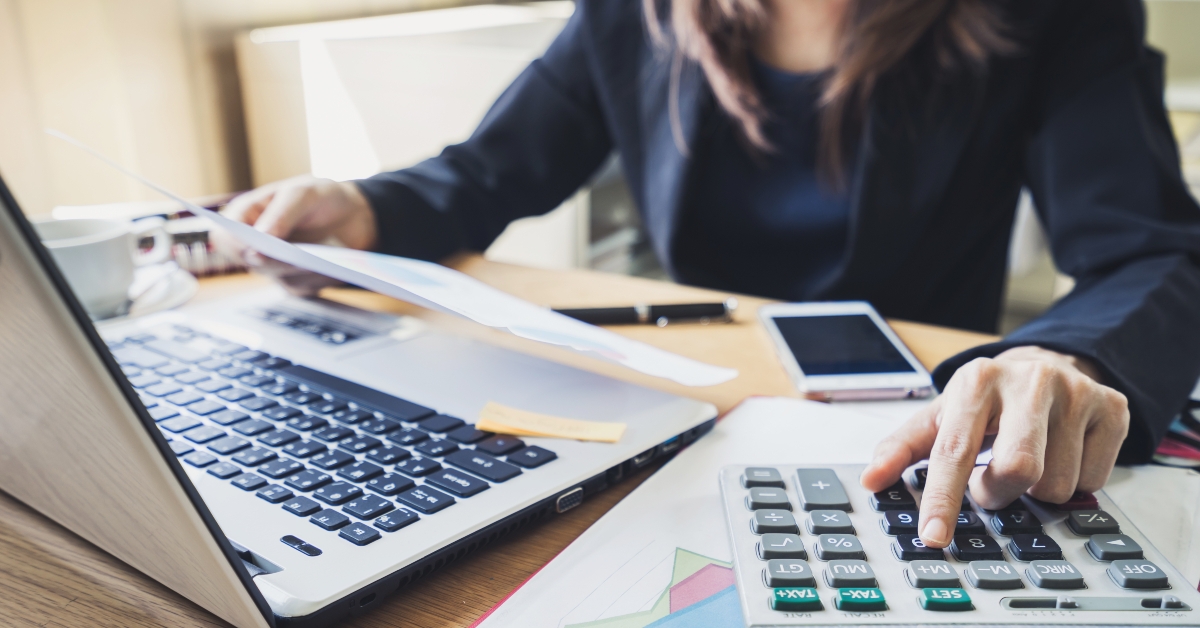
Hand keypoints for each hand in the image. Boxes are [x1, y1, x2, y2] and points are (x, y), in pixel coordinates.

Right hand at [215, 175, 376, 295]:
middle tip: (296, 259)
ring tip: (322, 262)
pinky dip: (317, 278)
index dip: (236, 245)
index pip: (225, 236)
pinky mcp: (293, 278)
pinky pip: (301, 286)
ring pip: (278, 277)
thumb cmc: (319, 196)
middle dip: (275, 261)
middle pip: (250, 263)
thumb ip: (281, 214)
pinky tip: (332, 269)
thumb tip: (261, 238)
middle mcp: (254, 243)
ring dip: (301, 271)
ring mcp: (273, 263)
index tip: (255, 249)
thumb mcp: (302, 194)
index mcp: (247, 215)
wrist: (349, 213)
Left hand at [860, 346, 1128, 547]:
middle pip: (1018, 470)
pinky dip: (1074, 481)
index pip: (955, 450)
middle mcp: (1028, 381)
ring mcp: (1076, 392)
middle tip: (992, 482)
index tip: (934, 535)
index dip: (942, 498)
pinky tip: (1061, 453)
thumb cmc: (985, 399)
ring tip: (1027, 461)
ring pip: (1058, 484)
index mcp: (976, 381)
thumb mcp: (941, 415)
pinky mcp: (1113, 407)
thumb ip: (902, 447)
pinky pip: (1094, 480)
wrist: (1045, 363)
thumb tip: (870, 481)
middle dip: (1000, 491)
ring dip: (1036, 491)